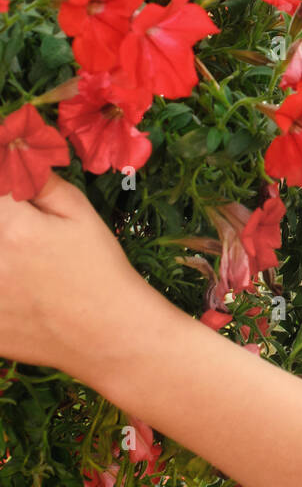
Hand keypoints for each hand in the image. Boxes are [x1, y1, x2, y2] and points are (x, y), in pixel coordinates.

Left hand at [0, 174, 150, 382]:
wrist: (107, 334)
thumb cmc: (98, 268)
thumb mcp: (79, 213)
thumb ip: (39, 181)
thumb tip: (12, 152)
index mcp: (13, 228)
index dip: (1, 175)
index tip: (11, 199)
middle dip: (3, 221)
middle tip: (14, 230)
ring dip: (1, 249)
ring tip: (14, 254)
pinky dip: (0, 281)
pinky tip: (13, 277)